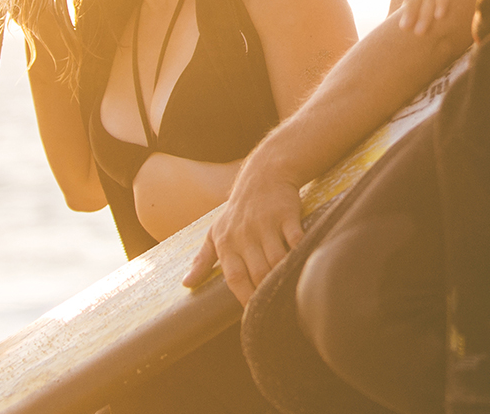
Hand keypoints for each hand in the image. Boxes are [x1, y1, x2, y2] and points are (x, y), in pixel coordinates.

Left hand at [183, 150, 306, 303]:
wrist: (263, 175)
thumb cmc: (237, 211)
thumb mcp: (215, 232)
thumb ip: (202, 260)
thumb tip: (186, 284)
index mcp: (226, 242)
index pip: (235, 277)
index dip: (244, 297)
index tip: (253, 314)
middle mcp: (245, 234)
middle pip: (258, 271)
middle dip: (267, 292)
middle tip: (277, 309)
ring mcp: (266, 224)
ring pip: (277, 258)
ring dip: (283, 276)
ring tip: (291, 292)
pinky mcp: (286, 214)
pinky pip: (295, 238)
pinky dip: (300, 252)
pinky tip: (304, 264)